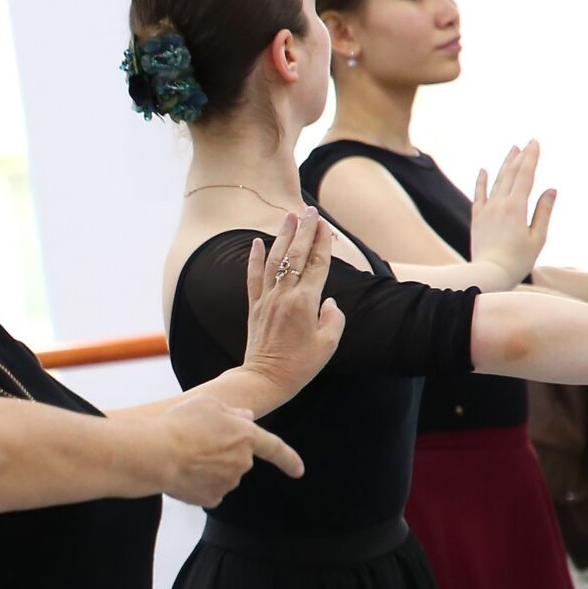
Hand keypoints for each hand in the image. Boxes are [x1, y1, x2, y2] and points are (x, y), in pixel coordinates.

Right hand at [154, 396, 302, 507]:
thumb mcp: (208, 403)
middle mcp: (242, 462)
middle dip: (222, 451)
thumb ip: (232, 411)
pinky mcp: (210, 498)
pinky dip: (199, 483)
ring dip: (208, 466)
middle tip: (195, 439)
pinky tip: (183, 472)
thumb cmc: (181, 423)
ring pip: (222, 474)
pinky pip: (209, 490)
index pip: (275, 448)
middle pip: (238, 458)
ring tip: (183, 454)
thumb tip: (247, 418)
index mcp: (247, 436)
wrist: (157, 454)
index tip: (299, 471)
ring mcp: (228, 483)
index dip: (289, 459)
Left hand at [238, 212, 345, 400]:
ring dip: (282, 236)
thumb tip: (330, 302)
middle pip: (297, 255)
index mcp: (305, 302)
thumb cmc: (301, 365)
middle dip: (305, 231)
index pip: (317, 264)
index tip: (325, 224)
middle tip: (309, 211)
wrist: (265, 378)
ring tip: (289, 216)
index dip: (322, 242)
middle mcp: (285, 295)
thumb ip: (334, 318)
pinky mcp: (254, 306)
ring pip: (275, 260)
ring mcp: (267, 299)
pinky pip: (253, 276)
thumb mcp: (328, 344)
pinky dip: (254, 257)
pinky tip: (256, 241)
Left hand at [470, 142, 556, 286]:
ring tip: (512, 150)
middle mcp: (499, 204)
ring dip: (504, 164)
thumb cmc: (518, 260)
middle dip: (520, 157)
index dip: (531, 157)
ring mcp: (486, 210)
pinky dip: (481, 181)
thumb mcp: (537, 238)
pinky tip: (483, 170)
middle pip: (511, 174)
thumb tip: (551, 189)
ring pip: (496, 181)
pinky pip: (478, 195)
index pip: (525, 175)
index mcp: (516, 207)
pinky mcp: (477, 219)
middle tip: (526, 142)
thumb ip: (543, 212)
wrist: (488, 274)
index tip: (535, 142)